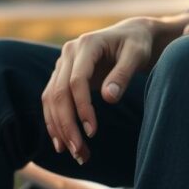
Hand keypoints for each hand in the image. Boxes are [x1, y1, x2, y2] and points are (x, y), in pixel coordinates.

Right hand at [42, 17, 161, 164]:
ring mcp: (62, 64)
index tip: (93, 132)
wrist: (130, 35)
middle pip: (59, 93)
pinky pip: (52, 101)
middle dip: (67, 125)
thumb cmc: (137, 44)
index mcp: (86, 45)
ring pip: (51, 99)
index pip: (76, 81)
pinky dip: (55, 122)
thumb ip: (123, 75)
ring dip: (59, 128)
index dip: (82, 107)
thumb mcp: (136, 55)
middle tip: (79, 152)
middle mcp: (68, 53)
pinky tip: (63, 142)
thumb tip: (109, 98)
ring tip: (75, 153)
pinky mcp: (62, 76)